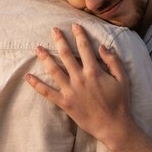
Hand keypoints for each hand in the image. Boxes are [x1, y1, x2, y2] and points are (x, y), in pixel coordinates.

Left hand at [25, 23, 135, 148]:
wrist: (113, 126)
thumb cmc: (120, 103)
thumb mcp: (123, 79)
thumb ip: (113, 61)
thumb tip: (103, 47)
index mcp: (94, 71)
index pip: (85, 48)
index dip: (79, 35)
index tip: (74, 25)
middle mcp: (80, 79)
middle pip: (66, 55)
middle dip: (59, 40)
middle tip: (53, 30)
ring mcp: (70, 91)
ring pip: (54, 70)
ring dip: (45, 58)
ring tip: (37, 47)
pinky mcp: (64, 103)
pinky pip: (47, 93)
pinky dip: (37, 85)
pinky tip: (28, 76)